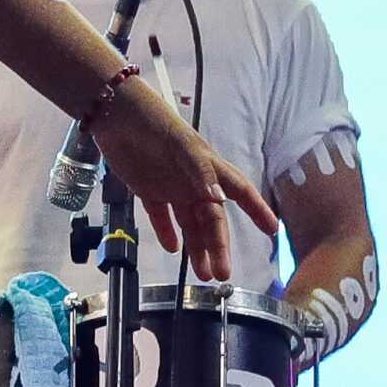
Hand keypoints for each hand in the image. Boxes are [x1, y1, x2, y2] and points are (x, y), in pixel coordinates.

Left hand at [92, 75, 276, 279]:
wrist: (114, 113)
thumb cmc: (153, 122)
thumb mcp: (180, 145)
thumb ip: (200, 171)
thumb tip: (219, 199)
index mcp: (208, 168)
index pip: (240, 191)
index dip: (257, 209)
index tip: (272, 231)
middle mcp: (194, 182)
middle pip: (211, 219)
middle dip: (218, 246)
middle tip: (222, 274)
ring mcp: (171, 186)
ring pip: (189, 223)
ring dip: (196, 247)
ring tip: (201, 274)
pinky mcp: (147, 189)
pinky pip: (160, 216)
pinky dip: (166, 232)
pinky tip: (171, 248)